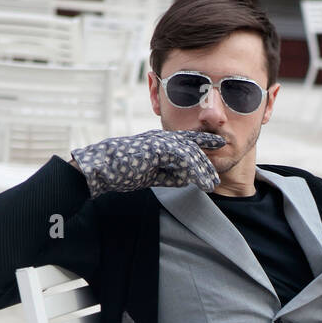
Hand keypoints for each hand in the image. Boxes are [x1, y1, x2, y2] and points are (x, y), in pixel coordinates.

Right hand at [70, 128, 224, 197]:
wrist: (102, 168)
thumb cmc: (122, 171)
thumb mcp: (153, 174)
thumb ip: (171, 175)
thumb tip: (188, 179)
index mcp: (161, 142)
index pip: (187, 140)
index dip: (204, 142)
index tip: (220, 145)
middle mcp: (162, 138)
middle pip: (192, 146)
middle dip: (207, 159)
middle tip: (217, 175)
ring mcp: (160, 141)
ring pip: (190, 152)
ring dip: (203, 169)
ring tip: (212, 184)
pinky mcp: (157, 148)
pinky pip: (182, 158)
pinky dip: (194, 171)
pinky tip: (202, 183)